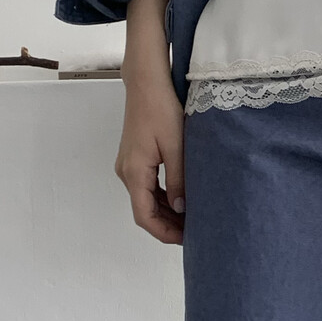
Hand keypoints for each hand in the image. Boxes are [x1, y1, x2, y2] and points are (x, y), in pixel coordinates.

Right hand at [115, 0, 185, 244]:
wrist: (146, 80)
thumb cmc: (161, 108)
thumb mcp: (176, 146)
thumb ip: (178, 179)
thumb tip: (180, 209)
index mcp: (134, 172)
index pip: (145, 216)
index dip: (164, 233)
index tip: (186, 240)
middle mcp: (126, 172)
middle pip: (144, 211)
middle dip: (168, 225)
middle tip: (195, 232)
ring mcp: (129, 164)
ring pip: (146, 199)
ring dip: (166, 212)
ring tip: (192, 218)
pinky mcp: (135, 157)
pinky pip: (147, 186)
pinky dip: (163, 197)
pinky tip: (182, 198)